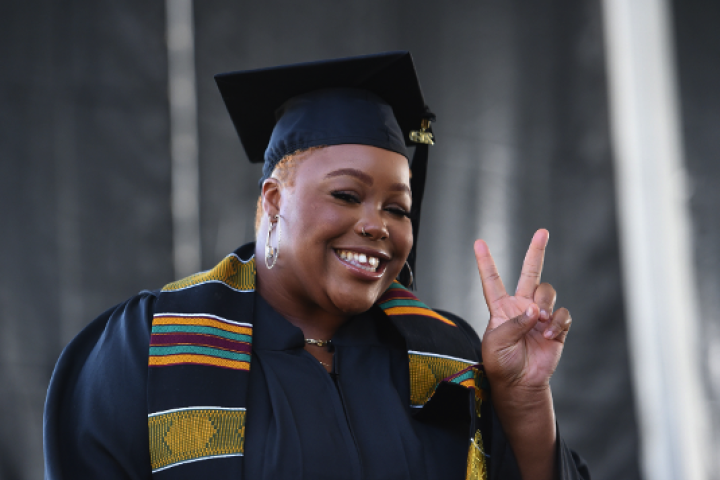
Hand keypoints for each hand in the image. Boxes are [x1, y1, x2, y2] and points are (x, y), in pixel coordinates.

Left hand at [474, 229, 571, 391]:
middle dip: (536, 252)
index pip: (492, 280)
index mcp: (501, 308)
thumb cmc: (501, 364)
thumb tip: (533, 310)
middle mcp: (521, 306)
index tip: (478, 242)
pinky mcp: (556, 327)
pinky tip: (549, 332)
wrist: (521, 384)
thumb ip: (513, 323)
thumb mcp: (496, 342)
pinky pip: (562, 314)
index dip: (485, 262)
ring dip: (544, 304)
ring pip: (547, 292)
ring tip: (539, 320)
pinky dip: (558, 321)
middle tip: (543, 232)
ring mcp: (540, 315)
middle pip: (530, 273)